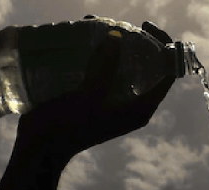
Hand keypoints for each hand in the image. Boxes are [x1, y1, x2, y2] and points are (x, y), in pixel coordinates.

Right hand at [15, 20, 176, 163]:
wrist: (41, 147)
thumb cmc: (68, 127)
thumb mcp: (89, 96)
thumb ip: (106, 68)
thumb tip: (117, 36)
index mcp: (140, 109)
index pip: (166, 74)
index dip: (164, 48)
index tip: (146, 27)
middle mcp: (132, 104)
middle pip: (147, 67)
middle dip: (135, 42)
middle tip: (118, 24)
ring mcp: (114, 100)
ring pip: (123, 66)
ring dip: (114, 44)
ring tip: (95, 24)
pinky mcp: (97, 96)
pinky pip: (105, 69)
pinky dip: (98, 53)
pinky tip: (84, 36)